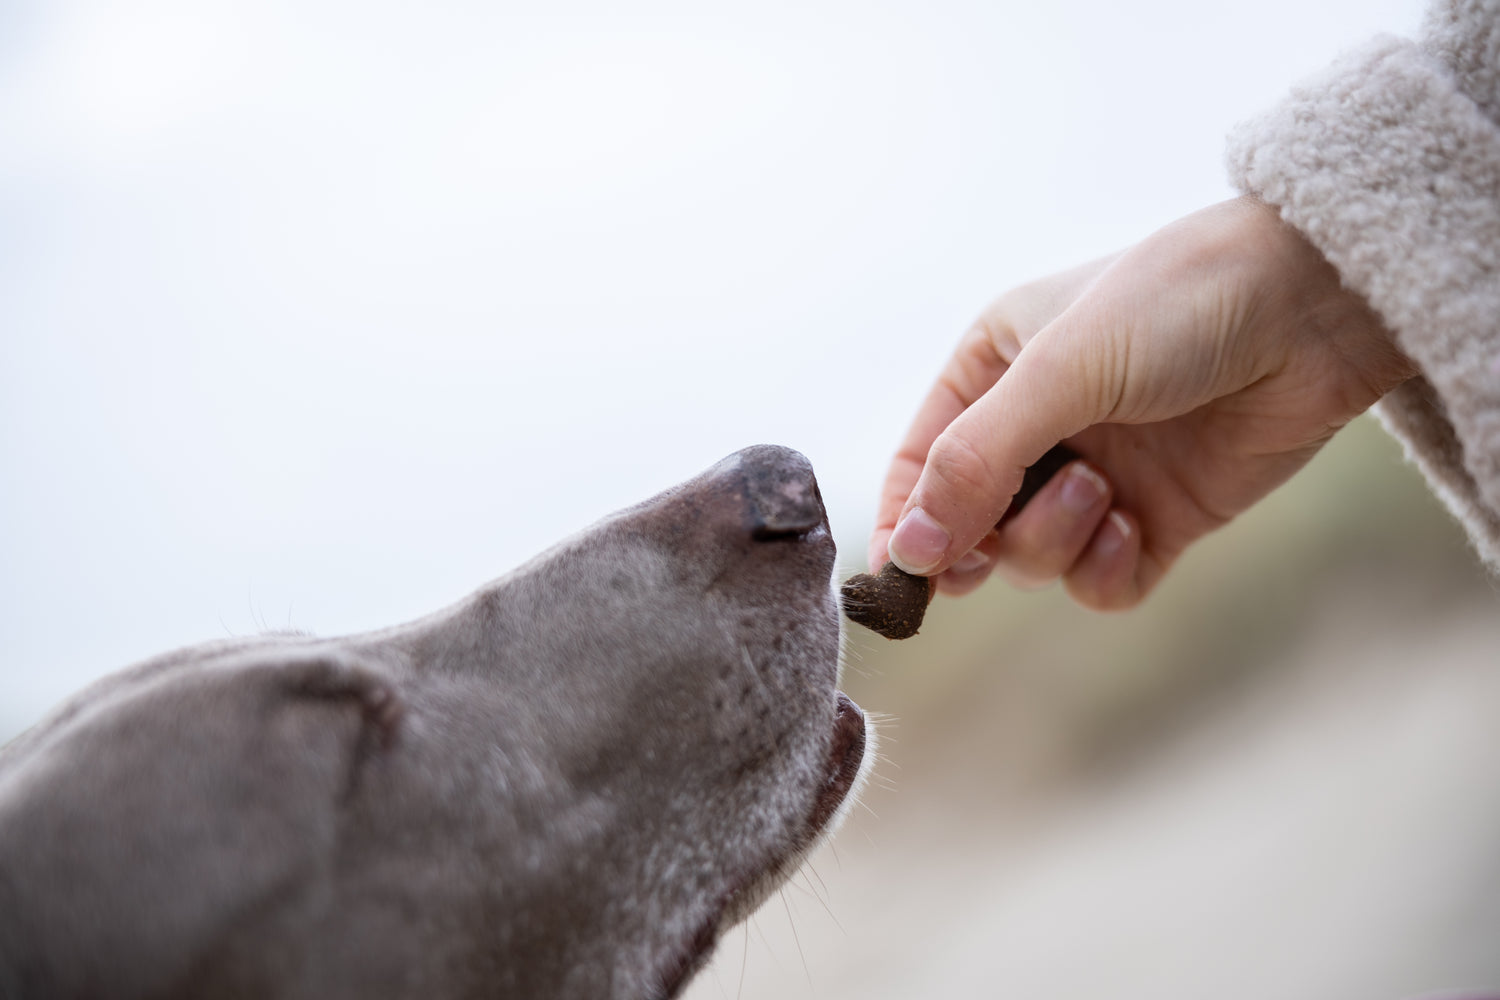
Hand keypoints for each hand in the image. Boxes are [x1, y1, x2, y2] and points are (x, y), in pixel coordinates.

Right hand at [869, 197, 1417, 609]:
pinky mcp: (1158, 519)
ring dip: (1055, 538)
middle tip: (990, 550)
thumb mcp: (1058, 371)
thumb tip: (907, 551)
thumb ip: (975, 463)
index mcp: (994, 372)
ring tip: (1105, 490)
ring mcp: (1099, 476)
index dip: (905, 521)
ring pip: (1033, 558)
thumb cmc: (1177, 305)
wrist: (1316, 307)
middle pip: (970, 524)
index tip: (899, 575)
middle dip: (984, 538)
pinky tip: (1137, 526)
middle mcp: (1039, 427)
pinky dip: (1106, 570)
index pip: (919, 463)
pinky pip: (1100, 583)